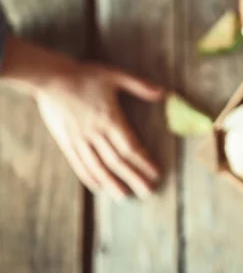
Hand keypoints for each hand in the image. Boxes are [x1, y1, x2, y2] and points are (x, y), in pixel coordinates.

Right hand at [35, 60, 162, 199]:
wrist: (50, 77)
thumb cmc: (85, 75)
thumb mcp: (116, 75)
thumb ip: (139, 86)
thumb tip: (163, 92)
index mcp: (111, 119)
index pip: (131, 147)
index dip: (144, 162)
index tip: (155, 173)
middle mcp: (96, 133)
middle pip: (117, 161)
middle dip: (134, 177)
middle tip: (147, 192)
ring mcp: (79, 140)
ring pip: (98, 167)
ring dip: (112, 183)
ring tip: (124, 196)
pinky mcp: (65, 142)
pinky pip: (78, 164)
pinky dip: (89, 177)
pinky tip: (98, 186)